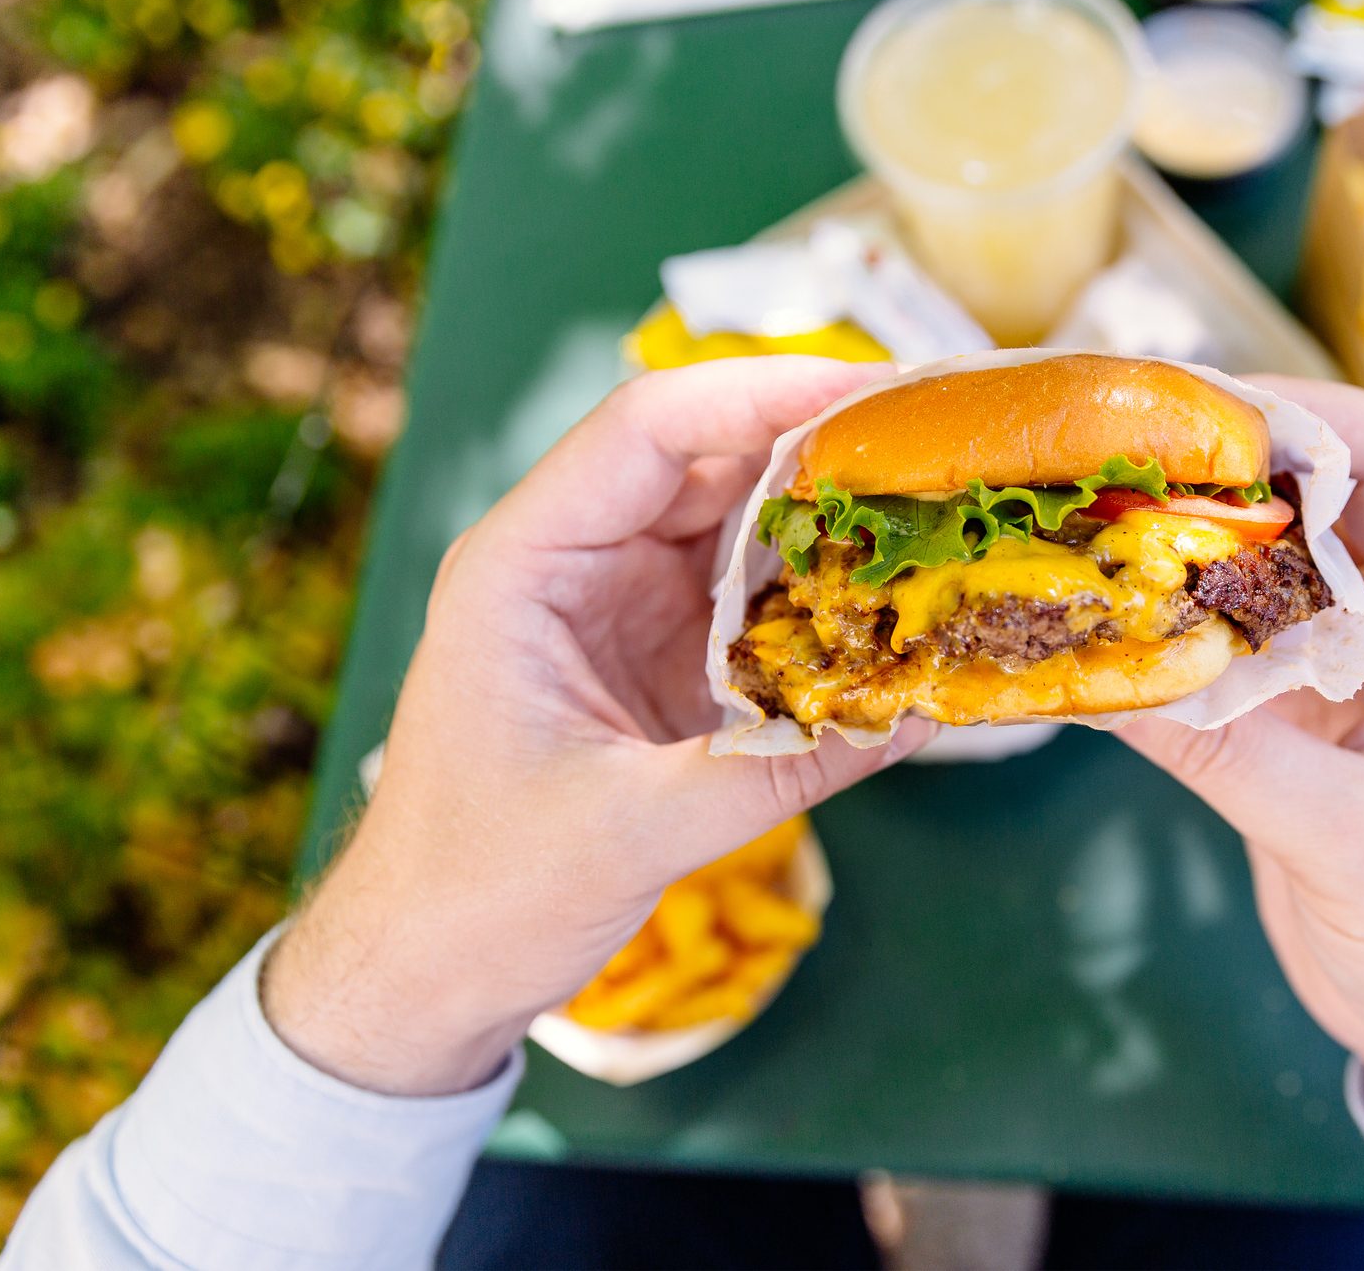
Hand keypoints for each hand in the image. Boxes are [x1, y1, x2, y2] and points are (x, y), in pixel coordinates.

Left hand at [264, 358, 925, 1095]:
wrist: (423, 972)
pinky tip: (893, 600)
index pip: (650, 428)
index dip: (764, 391)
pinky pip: (747, 595)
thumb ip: (776, 769)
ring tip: (939, 508)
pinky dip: (818, 593)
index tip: (875, 390)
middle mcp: (571, 561)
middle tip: (940, 441)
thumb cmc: (477, 894)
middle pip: (708, 457)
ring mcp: (615, 604)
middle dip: (823, 441)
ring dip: (831, 516)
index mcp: (524, 566)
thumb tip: (915, 715)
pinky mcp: (653, 656)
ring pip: (737, 521)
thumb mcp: (630, 831)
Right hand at [1121, 378, 1363, 1144]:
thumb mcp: (1363, 843)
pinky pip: (1206, 655)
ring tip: (1065, 516)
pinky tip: (1075, 624)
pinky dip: (1148, 637)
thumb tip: (1107, 683)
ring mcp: (1335, 672)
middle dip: (1207, 466)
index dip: (1303, 417)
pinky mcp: (1281, 729)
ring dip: (1166, 547)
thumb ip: (1239, 760)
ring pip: (1244, 571)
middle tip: (1097, 449)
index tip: (1196, 408)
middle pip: (1303, 497)